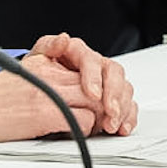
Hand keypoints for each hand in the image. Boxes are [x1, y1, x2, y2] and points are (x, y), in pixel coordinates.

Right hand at [0, 54, 115, 145]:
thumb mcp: (18, 79)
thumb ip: (46, 80)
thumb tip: (74, 98)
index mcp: (43, 62)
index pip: (87, 69)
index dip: (102, 89)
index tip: (104, 105)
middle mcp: (48, 72)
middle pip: (97, 83)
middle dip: (110, 104)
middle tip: (110, 121)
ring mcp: (47, 91)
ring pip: (96, 101)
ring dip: (102, 118)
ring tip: (98, 129)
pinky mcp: (43, 112)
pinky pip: (84, 119)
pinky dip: (87, 130)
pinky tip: (78, 134)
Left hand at [24, 34, 138, 135]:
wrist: (41, 84)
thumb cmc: (40, 70)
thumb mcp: (38, 57)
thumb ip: (49, 47)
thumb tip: (63, 39)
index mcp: (79, 52)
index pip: (93, 60)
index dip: (95, 77)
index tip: (93, 94)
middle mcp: (97, 65)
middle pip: (114, 74)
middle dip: (114, 95)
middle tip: (110, 112)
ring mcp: (106, 81)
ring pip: (124, 89)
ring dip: (122, 109)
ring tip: (111, 125)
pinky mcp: (113, 98)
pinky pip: (128, 105)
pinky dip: (128, 118)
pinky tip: (122, 128)